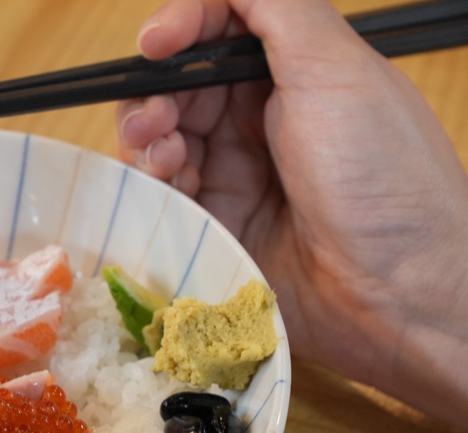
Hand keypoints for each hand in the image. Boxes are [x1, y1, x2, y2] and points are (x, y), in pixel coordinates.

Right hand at [116, 0, 467, 428]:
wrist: (396, 293)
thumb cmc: (380, 176)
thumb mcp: (337, 69)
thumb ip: (277, 8)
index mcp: (298, 72)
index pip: (220, 28)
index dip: (182, 27)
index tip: (157, 43)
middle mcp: (263, 119)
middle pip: (180, 83)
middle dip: (155, 90)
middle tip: (154, 119)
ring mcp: (238, 173)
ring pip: (163, 136)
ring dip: (148, 136)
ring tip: (164, 154)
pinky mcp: (217, 224)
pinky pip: (165, 190)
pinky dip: (155, 180)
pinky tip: (172, 183)